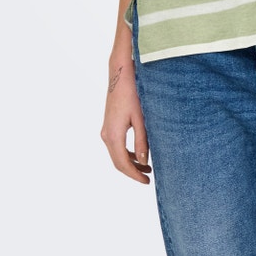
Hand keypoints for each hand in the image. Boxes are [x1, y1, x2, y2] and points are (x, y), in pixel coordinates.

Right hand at [100, 58, 151, 183]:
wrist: (120, 73)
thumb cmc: (133, 92)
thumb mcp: (141, 118)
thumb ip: (142, 141)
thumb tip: (144, 162)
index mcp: (113, 135)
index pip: (122, 164)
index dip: (134, 175)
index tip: (147, 182)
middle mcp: (106, 134)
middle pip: (118, 161)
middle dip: (133, 171)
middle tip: (149, 178)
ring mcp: (106, 129)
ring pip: (117, 154)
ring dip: (130, 162)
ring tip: (147, 167)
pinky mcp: (109, 124)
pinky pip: (116, 145)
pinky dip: (127, 152)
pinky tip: (139, 153)